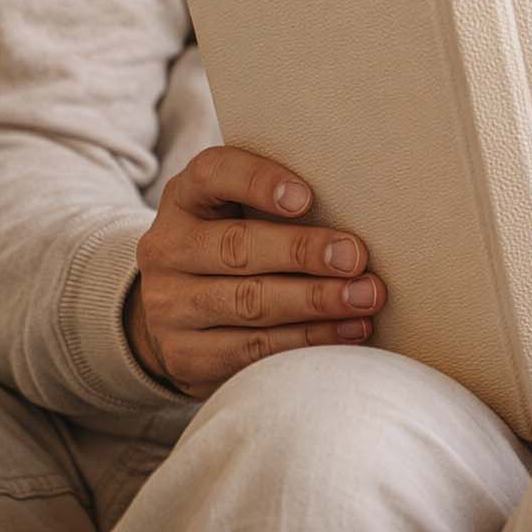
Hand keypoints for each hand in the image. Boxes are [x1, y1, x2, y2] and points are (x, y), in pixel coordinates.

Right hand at [126, 145, 384, 399]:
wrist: (179, 313)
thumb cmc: (234, 246)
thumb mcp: (238, 212)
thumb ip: (280, 202)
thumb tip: (359, 203)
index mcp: (184, 198)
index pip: (214, 175)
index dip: (258, 182)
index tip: (306, 197)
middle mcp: (167, 249)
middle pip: (237, 248)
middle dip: (303, 253)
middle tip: (355, 258)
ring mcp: (168, 307)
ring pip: (249, 304)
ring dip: (316, 303)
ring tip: (364, 299)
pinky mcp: (184, 356)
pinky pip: (252, 351)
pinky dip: (306, 342)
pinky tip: (346, 332)